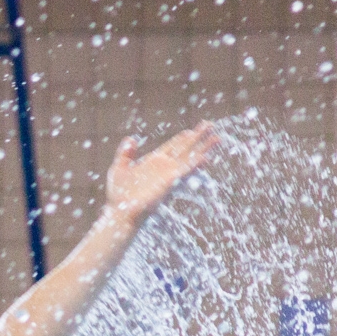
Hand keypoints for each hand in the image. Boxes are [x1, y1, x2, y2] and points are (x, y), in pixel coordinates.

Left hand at [103, 123, 217, 222]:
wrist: (120, 211)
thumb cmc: (118, 194)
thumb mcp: (119, 168)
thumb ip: (125, 153)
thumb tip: (131, 138)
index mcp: (152, 162)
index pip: (172, 146)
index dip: (182, 138)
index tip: (192, 130)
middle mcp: (164, 167)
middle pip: (185, 148)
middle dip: (198, 137)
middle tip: (210, 125)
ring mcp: (169, 174)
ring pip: (190, 157)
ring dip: (203, 147)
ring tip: (217, 137)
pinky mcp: (169, 182)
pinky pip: (184, 171)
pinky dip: (194, 164)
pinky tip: (205, 157)